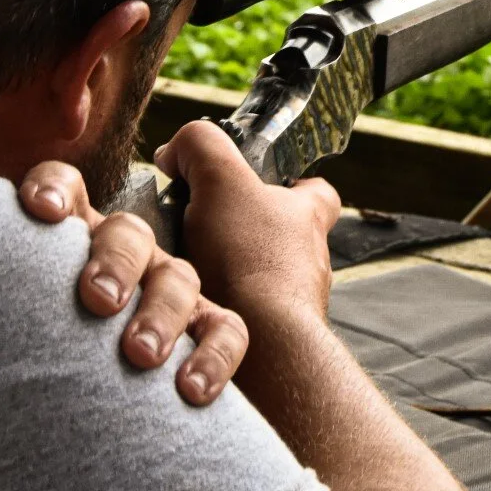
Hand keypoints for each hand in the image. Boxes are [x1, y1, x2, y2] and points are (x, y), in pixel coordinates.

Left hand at [17, 160, 248, 405]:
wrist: (70, 408)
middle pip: (127, 232)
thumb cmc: (21, 345)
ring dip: (160, 313)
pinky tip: (189, 391)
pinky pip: (224, 331)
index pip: (64, 188)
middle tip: (95, 301)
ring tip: (137, 355)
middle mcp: (119, 254)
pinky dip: (212, 356)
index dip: (55, 189)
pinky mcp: (204, 330)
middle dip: (113, 262)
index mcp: (67, 234)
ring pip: (177, 278)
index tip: (40, 211)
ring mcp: (166, 290)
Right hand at [153, 120, 340, 325]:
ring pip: (261, 279)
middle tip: (203, 233)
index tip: (256, 186)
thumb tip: (176, 151)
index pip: (314, 190)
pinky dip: (221, 310)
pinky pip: (244, 316)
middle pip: (282, 235)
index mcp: (307, 216)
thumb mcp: (221, 179)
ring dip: (230, 275)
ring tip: (188, 274)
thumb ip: (200, 146)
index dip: (290, 183)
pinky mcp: (272, 338)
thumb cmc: (250, 259)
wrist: (261, 344)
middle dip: (245, 233)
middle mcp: (309, 259)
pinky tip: (191, 309)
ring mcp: (293, 302)